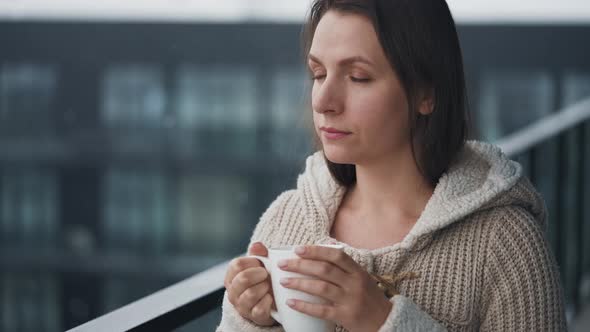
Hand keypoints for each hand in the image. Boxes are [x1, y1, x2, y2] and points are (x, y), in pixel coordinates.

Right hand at [224, 242, 276, 325]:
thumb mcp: (260, 265)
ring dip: (264, 287)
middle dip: (259, 274)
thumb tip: (256, 245)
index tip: (261, 263)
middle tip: (266, 274)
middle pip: (243, 278)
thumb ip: (258, 253)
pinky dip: (268, 301)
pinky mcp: (253, 316)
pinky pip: (259, 309)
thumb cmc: (263, 280)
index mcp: (232, 276)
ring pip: (250, 294)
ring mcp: (242, 306)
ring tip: (269, 286)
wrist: (270, 302)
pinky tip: (270, 297)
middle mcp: (233, 292)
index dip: (252, 261)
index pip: (237, 264)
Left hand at [277, 245, 392, 331]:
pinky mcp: (345, 316)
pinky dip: (305, 306)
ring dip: (299, 283)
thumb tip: (324, 247)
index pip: (336, 255)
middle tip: (283, 264)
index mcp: (358, 271)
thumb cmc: (370, 298)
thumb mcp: (362, 278)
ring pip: (321, 288)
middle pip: (324, 269)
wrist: (387, 322)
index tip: (298, 249)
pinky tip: (292, 302)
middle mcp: (354, 283)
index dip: (315, 251)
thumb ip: (345, 265)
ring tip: (284, 281)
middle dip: (300, 265)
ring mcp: (350, 300)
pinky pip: (321, 310)